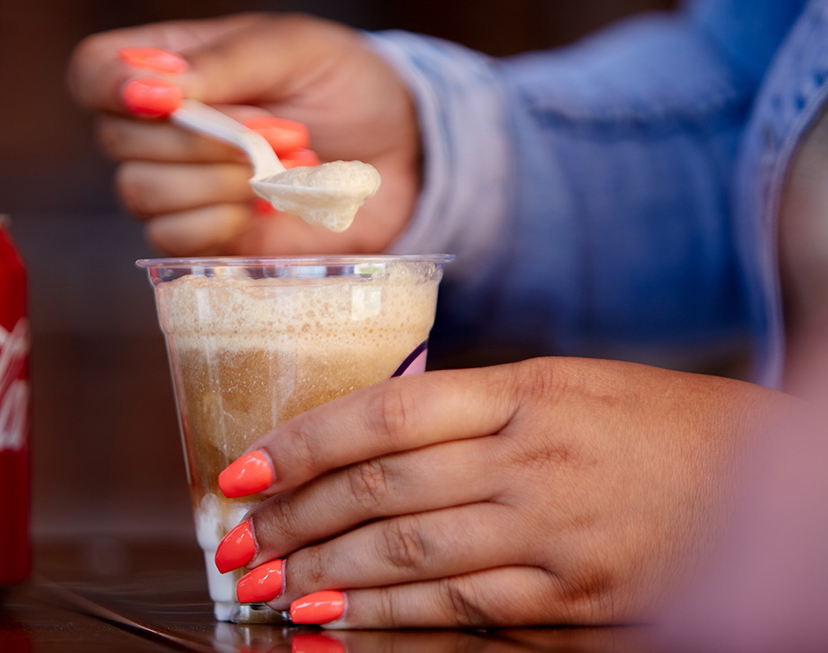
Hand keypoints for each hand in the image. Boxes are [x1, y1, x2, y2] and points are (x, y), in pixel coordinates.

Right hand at [67, 12, 419, 255]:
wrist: (399, 153)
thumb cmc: (345, 85)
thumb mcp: (295, 48)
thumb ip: (225, 62)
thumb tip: (154, 87)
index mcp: (170, 64)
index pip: (92, 72)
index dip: (111, 87)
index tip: (169, 96)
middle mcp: (160, 127)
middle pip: (118, 142)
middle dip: (207, 139)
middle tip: (285, 130)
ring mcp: (179, 185)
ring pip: (142, 194)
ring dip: (222, 181)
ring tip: (289, 167)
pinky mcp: (206, 235)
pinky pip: (174, 239)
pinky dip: (225, 222)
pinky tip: (270, 205)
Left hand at [215, 357, 784, 627]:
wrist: (777, 483)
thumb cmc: (667, 425)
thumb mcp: (571, 386)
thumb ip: (476, 410)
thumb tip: (373, 441)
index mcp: (529, 392)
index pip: (385, 413)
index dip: (302, 442)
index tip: (242, 468)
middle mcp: (534, 462)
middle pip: (382, 492)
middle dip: (294, 520)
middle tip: (236, 542)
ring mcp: (556, 539)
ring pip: (410, 558)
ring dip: (325, 576)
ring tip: (266, 588)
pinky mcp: (577, 608)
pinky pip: (463, 616)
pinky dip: (390, 624)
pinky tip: (336, 624)